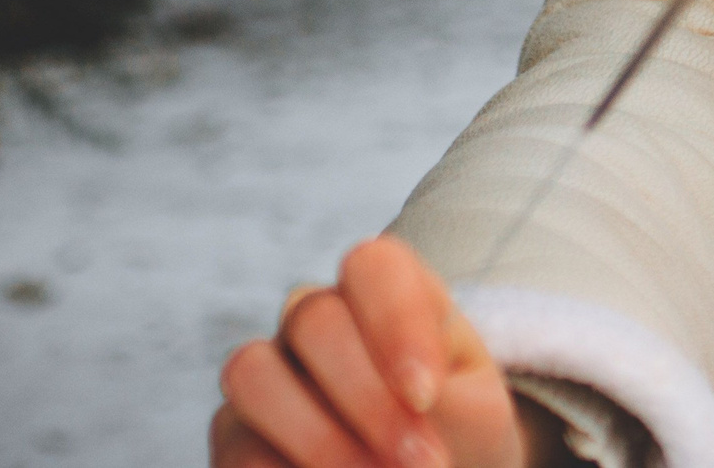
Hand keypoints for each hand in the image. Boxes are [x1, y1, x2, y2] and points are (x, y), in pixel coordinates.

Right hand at [211, 236, 542, 467]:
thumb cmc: (460, 431)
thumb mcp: (476, 412)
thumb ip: (445, 402)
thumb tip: (402, 415)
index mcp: (390, 291)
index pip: (372, 264)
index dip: (394, 323)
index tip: (425, 396)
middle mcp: (318, 318)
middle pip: (313, 319)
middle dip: (367, 398)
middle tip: (420, 461)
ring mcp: (272, 371)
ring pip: (251, 372)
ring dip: (318, 438)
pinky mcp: (238, 435)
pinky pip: (238, 446)